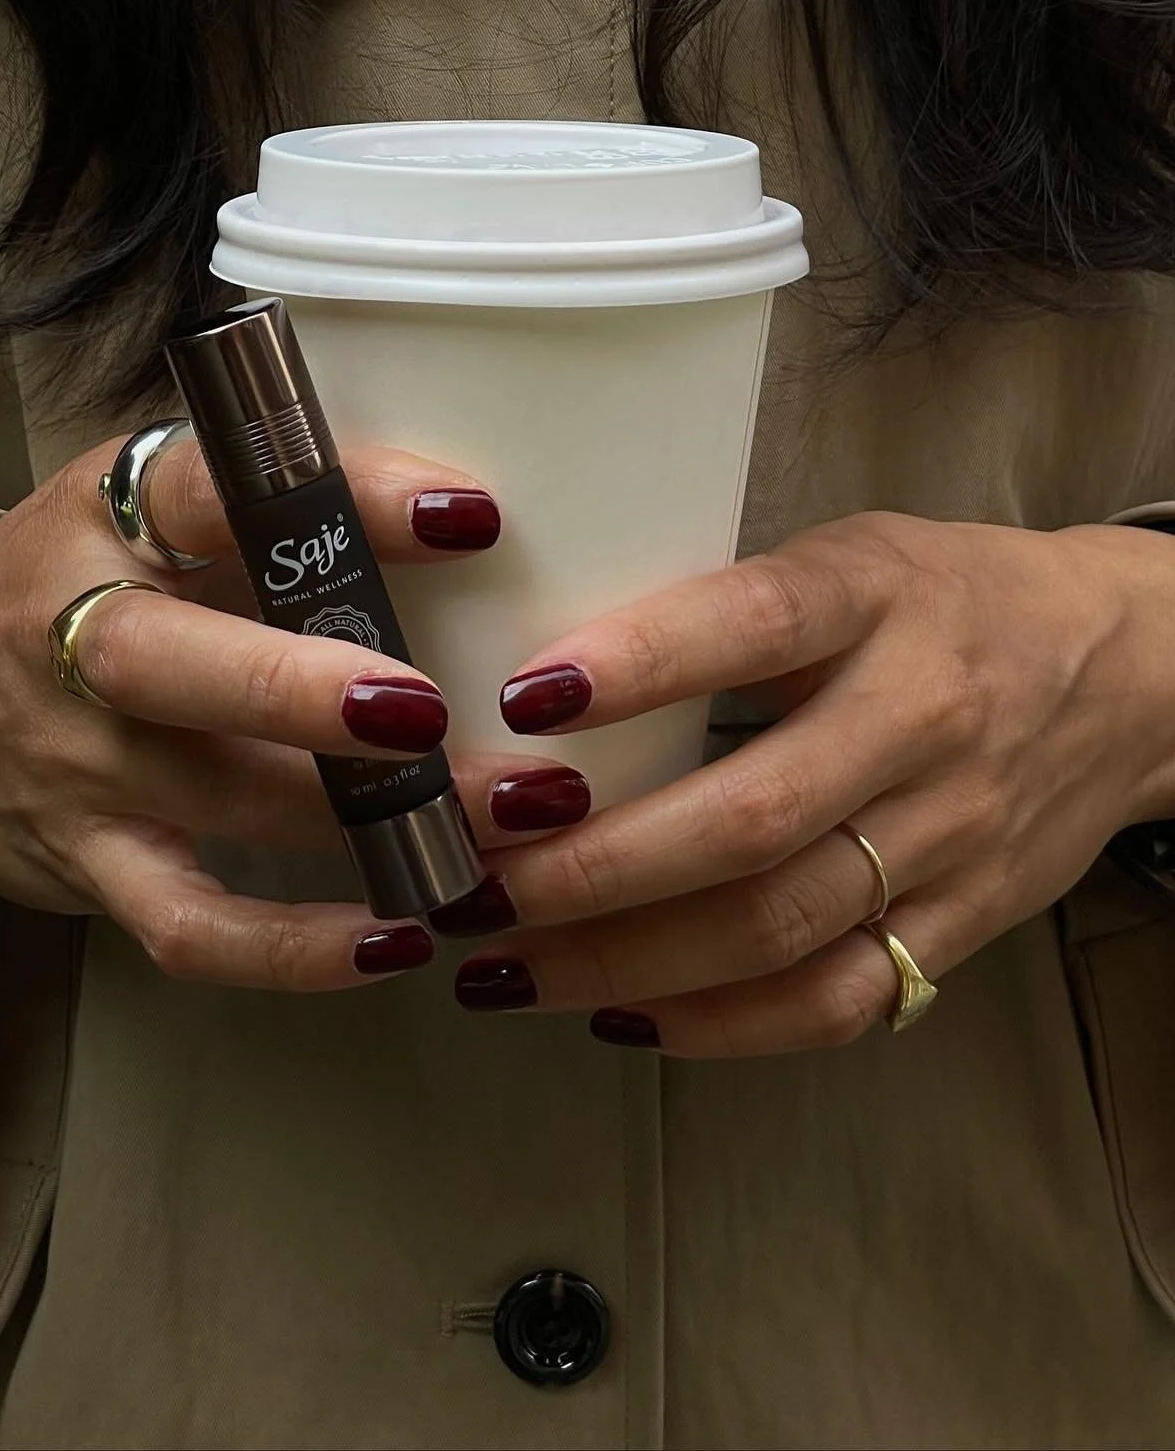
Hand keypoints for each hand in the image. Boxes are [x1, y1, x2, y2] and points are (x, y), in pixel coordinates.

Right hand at [0, 436, 590, 990]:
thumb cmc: (69, 583)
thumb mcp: (137, 507)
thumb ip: (264, 503)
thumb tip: (455, 514)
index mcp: (105, 519)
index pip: (205, 488)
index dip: (335, 496)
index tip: (464, 515)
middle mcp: (77, 640)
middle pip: (172, 662)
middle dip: (301, 689)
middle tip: (430, 710)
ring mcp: (79, 766)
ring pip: (213, 801)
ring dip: (364, 821)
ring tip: (499, 821)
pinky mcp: (89, 867)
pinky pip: (192, 926)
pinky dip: (295, 950)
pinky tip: (399, 937)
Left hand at [455, 512, 1174, 1053]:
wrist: (1134, 671)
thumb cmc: (948, 599)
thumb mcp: (852, 556)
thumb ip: (731, 606)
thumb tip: (545, 689)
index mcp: (882, 599)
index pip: (757, 626)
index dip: (639, 663)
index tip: (521, 701)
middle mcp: (923, 721)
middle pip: (754, 819)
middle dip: (594, 868)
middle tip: (473, 886)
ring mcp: (951, 836)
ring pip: (779, 929)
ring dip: (624, 961)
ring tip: (505, 969)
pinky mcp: (967, 924)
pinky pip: (837, 1001)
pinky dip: (718, 1025)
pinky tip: (618, 1017)